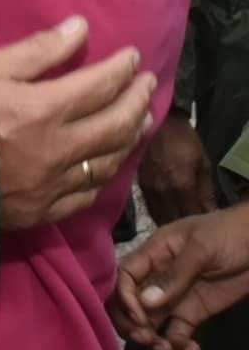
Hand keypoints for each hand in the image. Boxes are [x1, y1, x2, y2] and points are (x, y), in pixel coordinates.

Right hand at [0, 16, 155, 229]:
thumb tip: (80, 27)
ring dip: (130, 137)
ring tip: (141, 119)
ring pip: (108, 161)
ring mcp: (54, 185)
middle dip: (137, 101)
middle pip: (115, 125)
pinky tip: (111, 160)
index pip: (100, 86)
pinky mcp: (44, 211)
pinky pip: (88, 192)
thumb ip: (38, 50)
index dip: (121, 69)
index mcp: (44, 110)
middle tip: (148, 85)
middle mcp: (58, 149)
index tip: (133, 57)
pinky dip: (106, 172)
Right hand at [113, 203, 248, 349]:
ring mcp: (175, 296)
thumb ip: (175, 275)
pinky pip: (178, 332)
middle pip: (131, 302)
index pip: (126, 276)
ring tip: (167, 349)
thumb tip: (146, 302)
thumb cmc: (226, 234)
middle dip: (132, 323)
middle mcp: (159, 276)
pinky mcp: (194, 312)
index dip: (125, 297)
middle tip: (147, 339)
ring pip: (151, 321)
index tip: (139, 317)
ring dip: (153, 339)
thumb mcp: (201, 248)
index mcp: (154, 253)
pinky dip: (179, 345)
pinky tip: (192, 349)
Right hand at [138, 109, 216, 224]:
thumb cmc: (184, 139)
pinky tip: (166, 214)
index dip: (199, 223)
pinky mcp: (139, 185)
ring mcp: (149, 188)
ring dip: (170, 223)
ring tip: (179, 225)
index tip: (205, 225)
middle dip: (184, 227)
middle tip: (192, 228)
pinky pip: (150, 208)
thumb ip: (206, 191)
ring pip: (159, 217)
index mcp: (182, 185)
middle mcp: (163, 191)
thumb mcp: (203, 162)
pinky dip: (159, 214)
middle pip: (174, 221)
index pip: (192, 216)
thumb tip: (210, 213)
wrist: (157, 121)